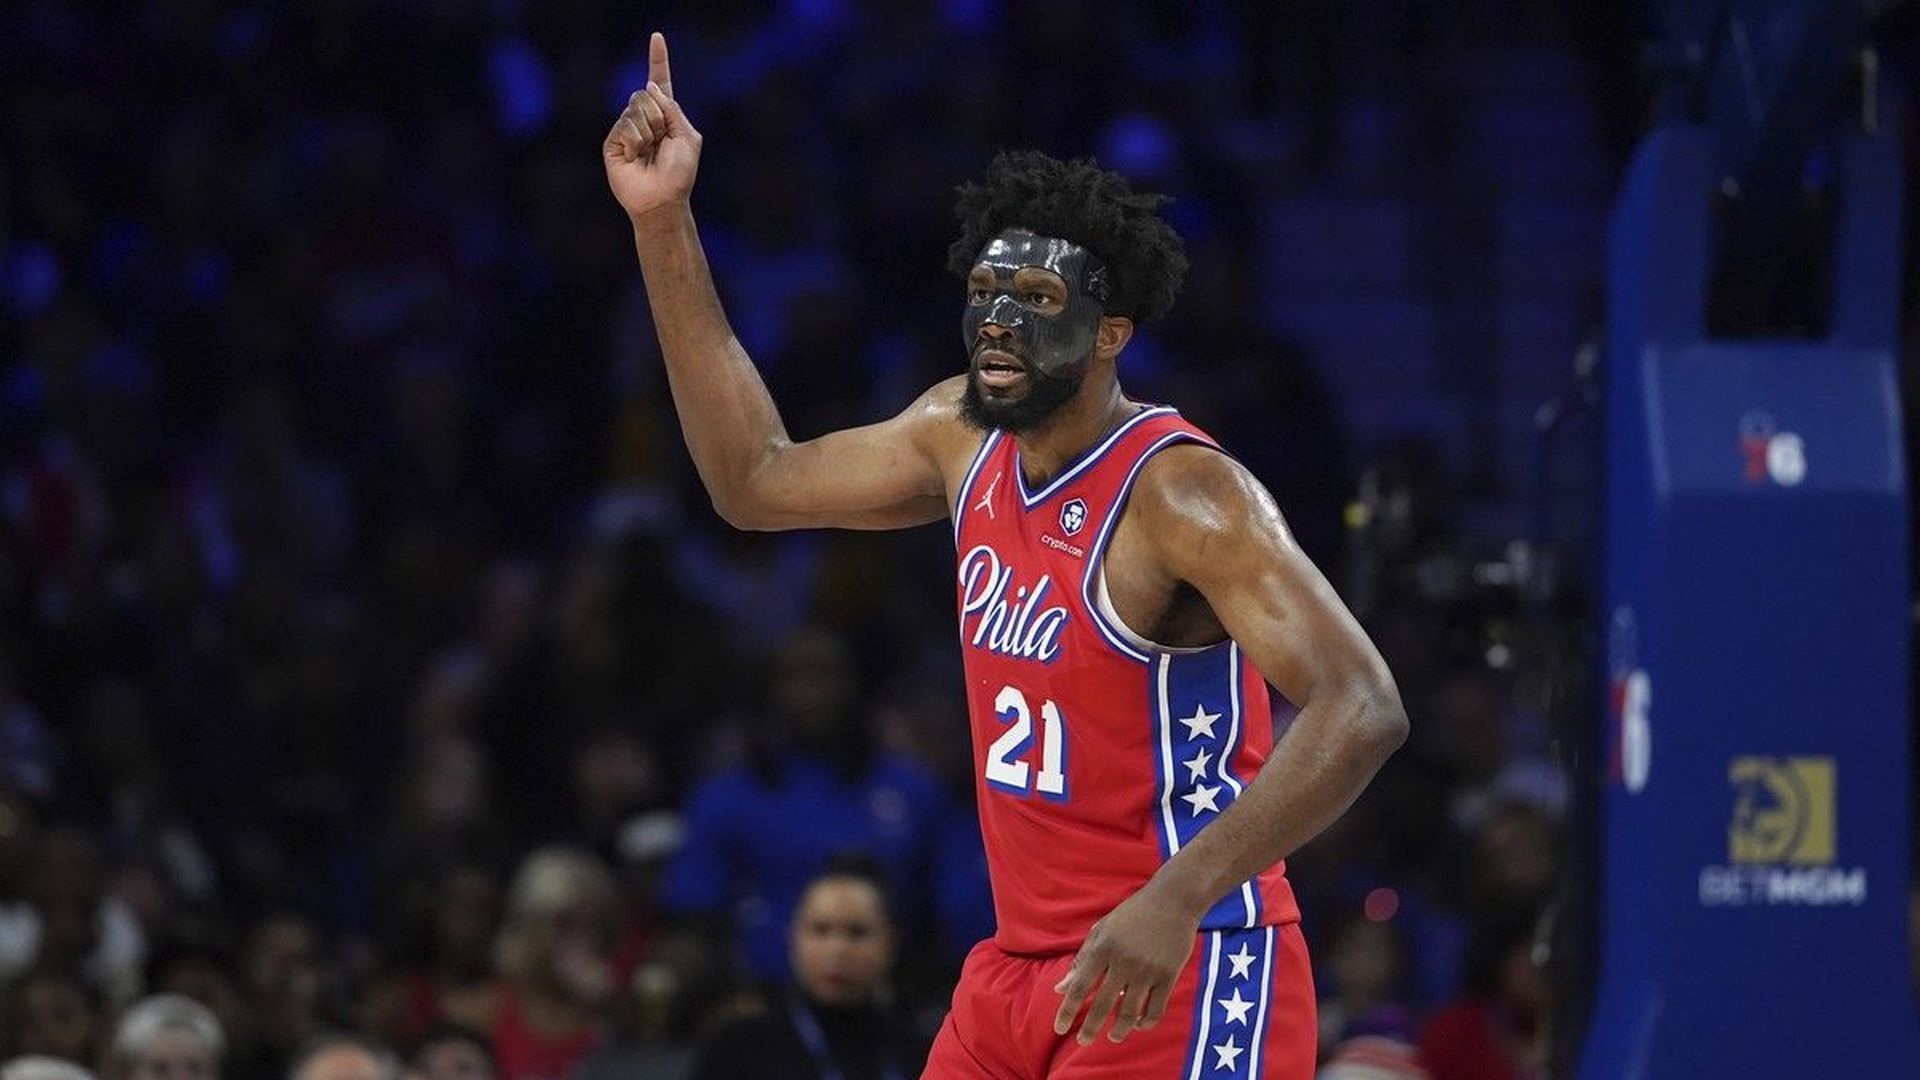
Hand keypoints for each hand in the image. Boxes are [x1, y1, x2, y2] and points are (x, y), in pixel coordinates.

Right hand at [604, 32, 701, 219]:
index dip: (658, 60)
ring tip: (648, 152)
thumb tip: (649, 86)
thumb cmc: (679, 174)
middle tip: (660, 142)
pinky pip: (625, 126)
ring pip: (635, 108)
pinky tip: (635, 157)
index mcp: (664, 115)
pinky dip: (635, 141)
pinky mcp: (613, 142)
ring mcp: (627, 130)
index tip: (657, 37)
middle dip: (658, 116)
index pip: (659, 82)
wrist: (663, 200)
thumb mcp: (687, 136)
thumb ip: (672, 108)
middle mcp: (644, 119)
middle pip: (645, 94)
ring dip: (648, 131)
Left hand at [1052, 881, 1199, 1044]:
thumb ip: (1082, 959)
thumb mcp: (1102, 929)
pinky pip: (1155, 1009)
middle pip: (1102, 1005)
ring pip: (1130, 1013)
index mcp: (1103, 947)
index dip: (1067, 1010)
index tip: (1058, 1028)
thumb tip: (1061, 988)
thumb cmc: (1133, 914)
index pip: (1080, 986)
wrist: (1173, 900)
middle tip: (1083, 1041)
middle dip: (1090, 1028)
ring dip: (1119, 1030)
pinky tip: (1137, 1025)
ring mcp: (1148, 970)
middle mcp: (1123, 961)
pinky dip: (1145, 1022)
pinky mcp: (1169, 975)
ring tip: (1113, 1036)